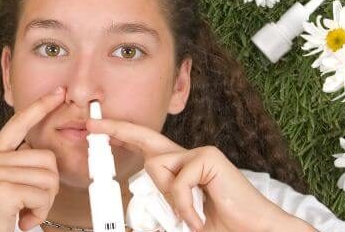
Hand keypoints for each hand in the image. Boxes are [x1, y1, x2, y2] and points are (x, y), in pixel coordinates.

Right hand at [0, 87, 63, 231]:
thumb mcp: (2, 185)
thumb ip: (19, 167)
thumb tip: (47, 160)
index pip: (19, 123)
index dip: (41, 106)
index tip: (58, 93)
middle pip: (47, 158)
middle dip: (50, 187)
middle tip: (32, 205)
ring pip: (49, 178)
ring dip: (44, 203)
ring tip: (24, 213)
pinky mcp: (2, 189)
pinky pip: (42, 195)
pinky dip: (39, 213)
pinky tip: (22, 220)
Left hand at [86, 118, 314, 231]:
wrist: (253, 231)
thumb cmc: (219, 225)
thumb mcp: (178, 218)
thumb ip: (159, 211)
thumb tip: (133, 218)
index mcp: (179, 169)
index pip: (145, 147)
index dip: (122, 135)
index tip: (98, 128)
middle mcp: (186, 157)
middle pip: (145, 138)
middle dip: (116, 128)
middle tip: (91, 123)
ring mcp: (199, 154)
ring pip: (157, 165)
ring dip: (166, 197)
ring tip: (188, 215)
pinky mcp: (209, 158)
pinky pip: (178, 180)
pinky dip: (183, 205)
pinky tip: (198, 217)